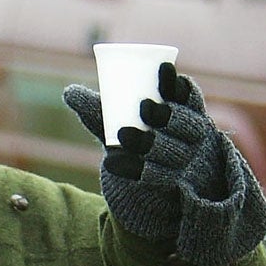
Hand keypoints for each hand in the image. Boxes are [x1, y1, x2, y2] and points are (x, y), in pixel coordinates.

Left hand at [64, 62, 265, 265]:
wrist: (150, 195)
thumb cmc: (140, 150)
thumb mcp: (124, 130)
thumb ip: (101, 112)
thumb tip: (69, 92)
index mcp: (189, 117)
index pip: (190, 97)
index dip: (179, 85)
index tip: (162, 70)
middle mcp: (196, 140)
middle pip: (187, 124)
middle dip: (168, 115)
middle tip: (145, 107)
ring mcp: (190, 166)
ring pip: (174, 152)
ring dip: (150, 142)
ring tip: (123, 134)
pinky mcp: (178, 189)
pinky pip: (158, 179)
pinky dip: (133, 169)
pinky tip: (112, 163)